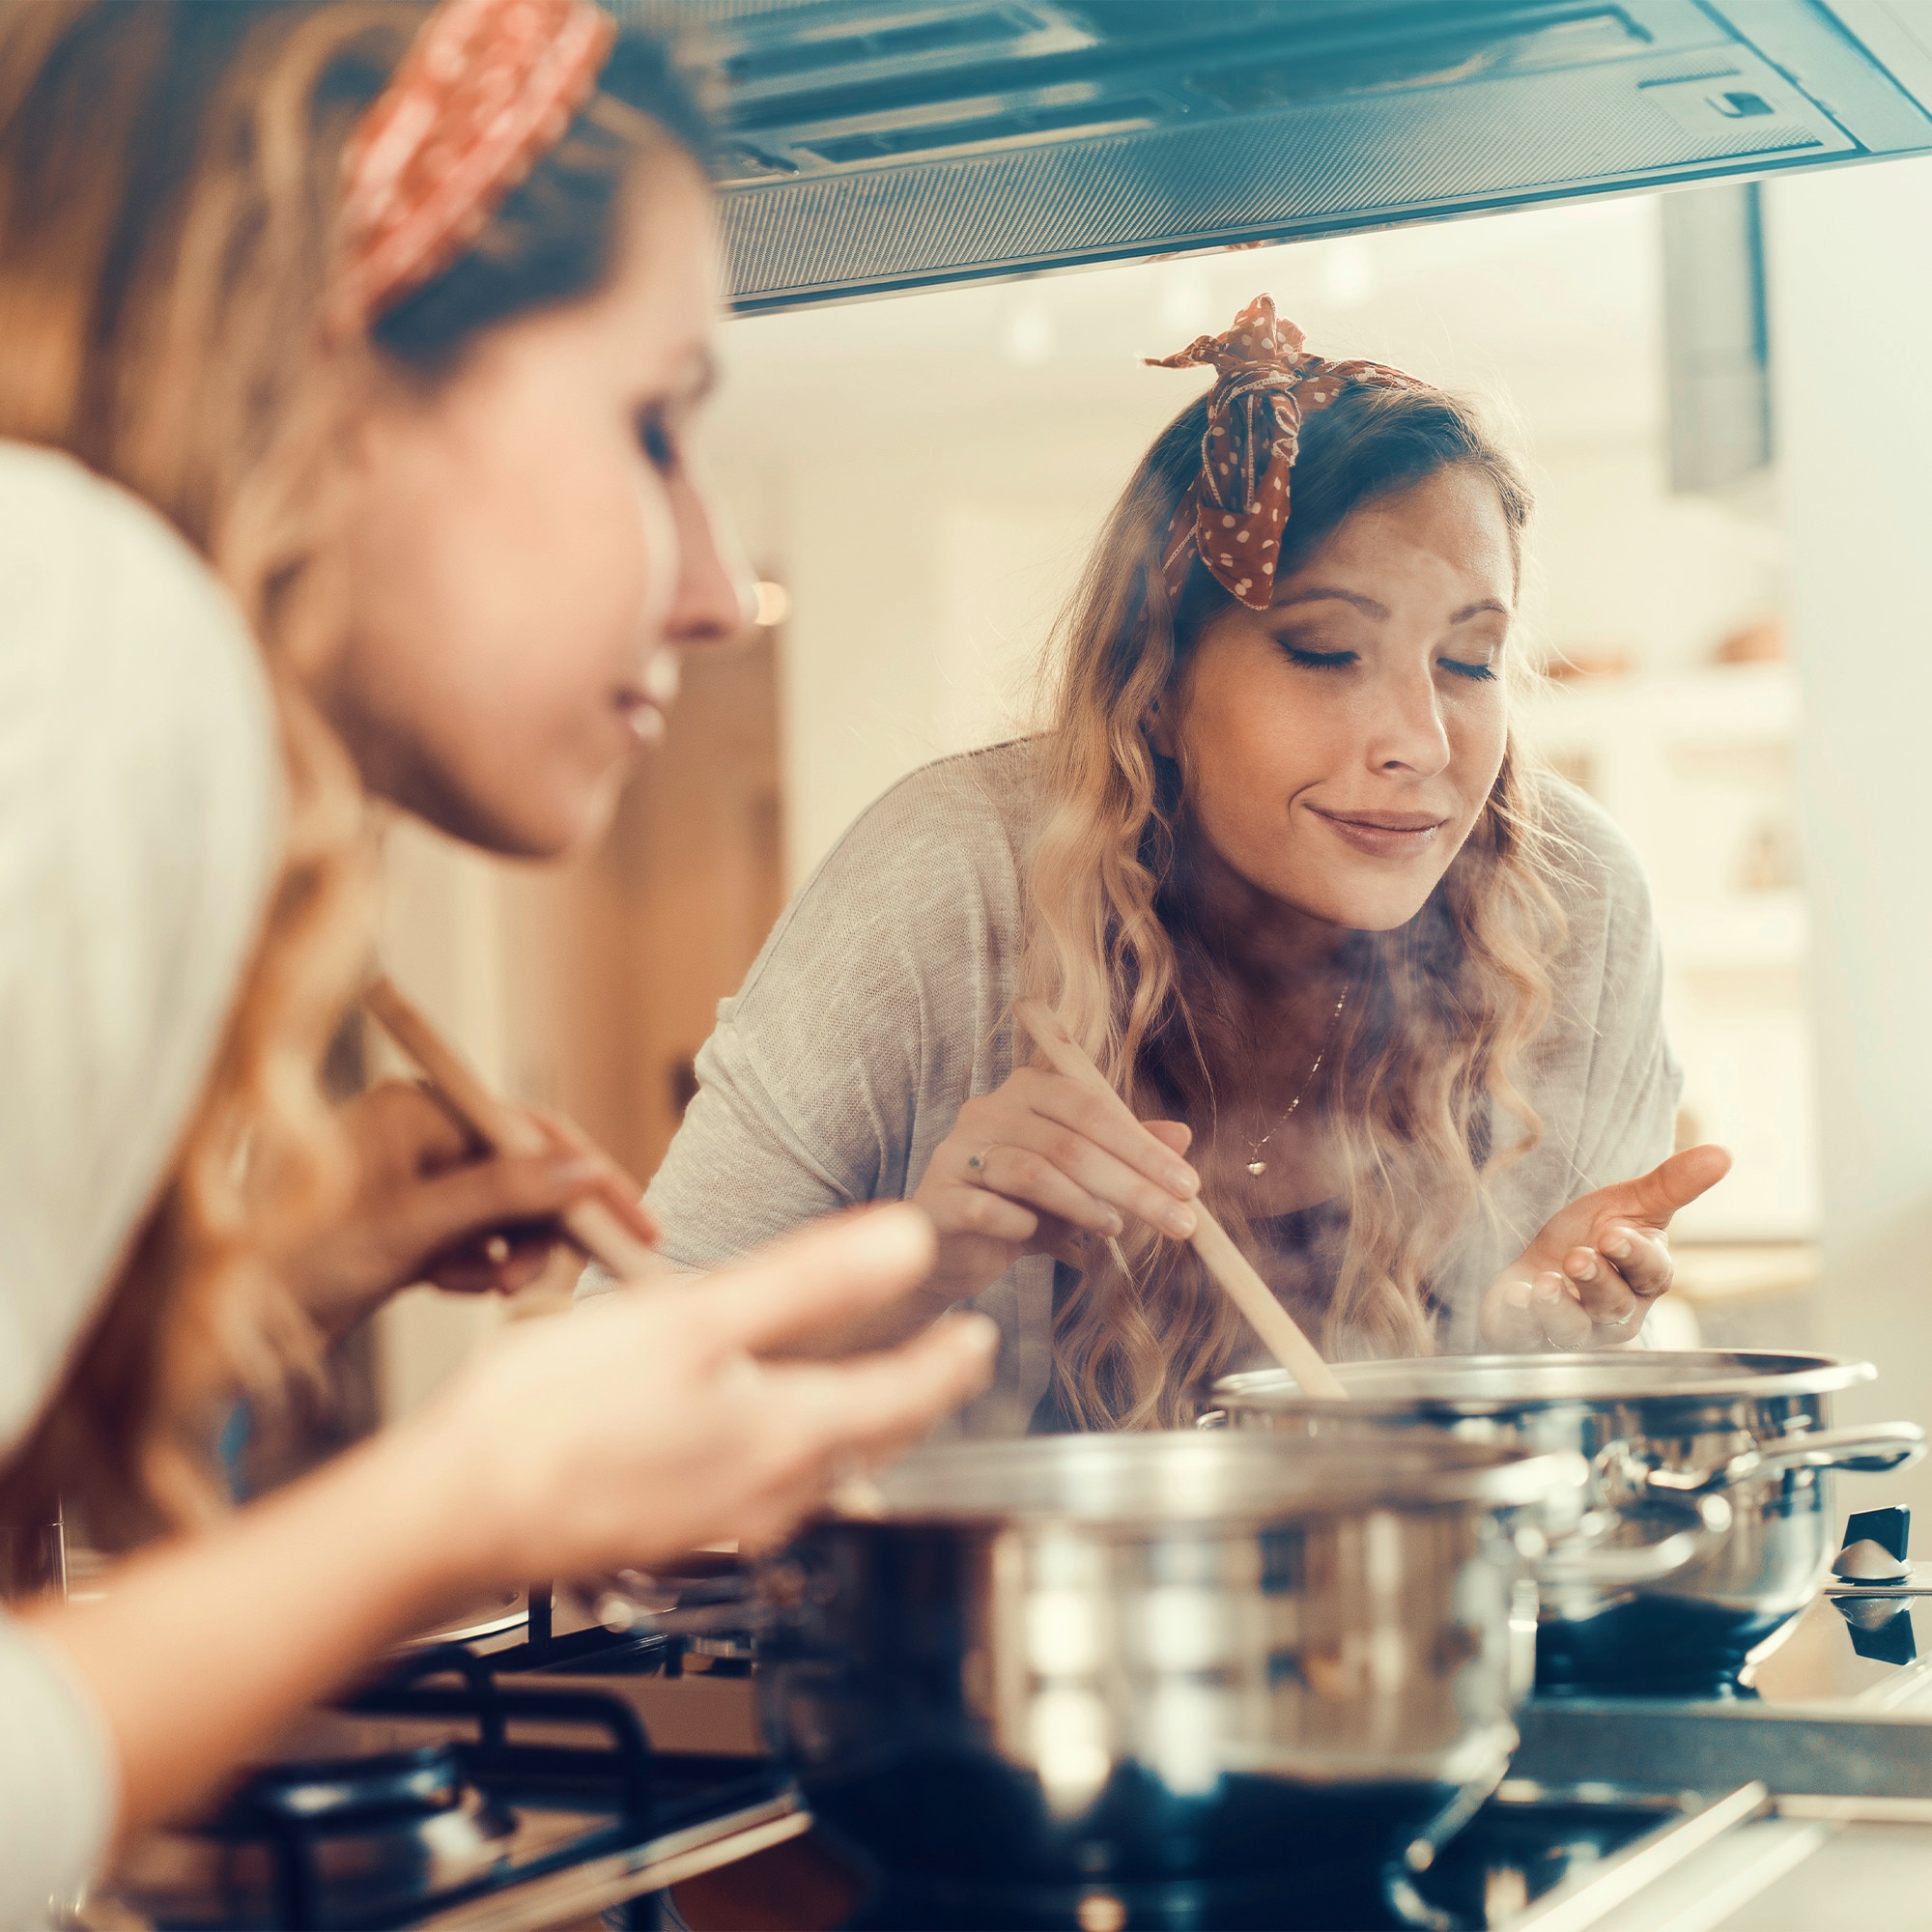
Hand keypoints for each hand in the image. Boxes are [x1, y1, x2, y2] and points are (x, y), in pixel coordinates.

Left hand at [285, 1080, 656, 1339]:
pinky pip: (476, 1241)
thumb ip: (502, 1193)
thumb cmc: (296, 1258)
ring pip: (505, 1213)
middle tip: (554, 1278)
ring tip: (497, 1289)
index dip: (589, 1176)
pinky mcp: (409, 1227)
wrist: (223, 1327)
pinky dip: (477, 1267)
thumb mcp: (410, 1224)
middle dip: (545, 1226)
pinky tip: (452, 1285)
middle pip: (525, 1173)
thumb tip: (583, 1174)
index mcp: (420, 1107)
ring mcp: (415, 1181)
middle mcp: (422, 1134)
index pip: (532, 1132)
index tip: (636, 1222)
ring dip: (514, 1254)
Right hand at [421, 1205, 998, 1577]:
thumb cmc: (556, 1413)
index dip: (949, 1362)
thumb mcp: (693, 1317)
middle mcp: (770, 1495)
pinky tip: (763, 1427)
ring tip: (868, 1385)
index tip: (979, 1338)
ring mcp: (723, 1527)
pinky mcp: (676, 1534)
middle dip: (914, 1396)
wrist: (452, 1516)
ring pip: (822, 1470)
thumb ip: (809, 1280)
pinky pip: (767, 1489)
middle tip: (942, 1359)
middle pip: (872, 1439)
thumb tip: (909, 1243)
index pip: (906, 1397)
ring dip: (858, 1424)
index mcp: (787, 1435)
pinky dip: (796, 1448)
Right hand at [912, 1064, 1200, 1306]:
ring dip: (1084, 1205)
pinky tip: (1040, 1237)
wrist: (950, 1251)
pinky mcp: (937, 1198)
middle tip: (1179, 1222)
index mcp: (1028, 1090)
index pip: (1092, 1107)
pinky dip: (1024, 1226)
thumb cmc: (1021, 1205)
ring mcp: (957, 1151)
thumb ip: (1124, 1154)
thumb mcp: (1080, 1179)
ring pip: (1032, 1171)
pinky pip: (988, 1209)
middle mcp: (988, 1110)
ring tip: (1114, 1229)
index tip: (1189, 1186)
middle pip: (1069, 1142)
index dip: (1143, 1147)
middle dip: (1132, 1185)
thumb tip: (1183, 1136)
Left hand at [1479, 1144, 1731, 1350]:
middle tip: (1575, 1257)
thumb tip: (1723, 1153)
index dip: (1633, 1254)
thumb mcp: (1631, 1203)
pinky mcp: (1529, 1335)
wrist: (1543, 1258)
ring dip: (1557, 1309)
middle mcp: (1614, 1312)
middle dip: (1595, 1281)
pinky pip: (1525, 1336)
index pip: (1649, 1271)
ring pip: (1572, 1329)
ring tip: (1541, 1284)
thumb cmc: (1595, 1233)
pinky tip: (1512, 1297)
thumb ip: (1672, 1183)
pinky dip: (1518, 1320)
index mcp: (1644, 1278)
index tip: (1613, 1235)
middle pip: (1612, 1303)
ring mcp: (1573, 1329)